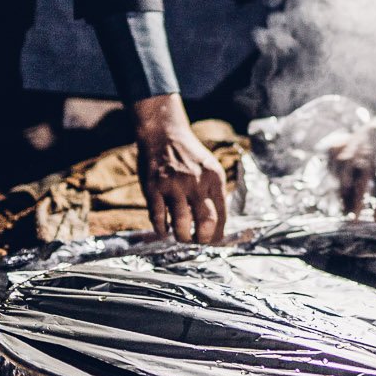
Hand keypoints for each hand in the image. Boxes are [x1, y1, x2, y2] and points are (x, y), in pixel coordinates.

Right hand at [133, 93, 226, 241]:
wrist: (163, 133)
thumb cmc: (189, 156)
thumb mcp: (210, 168)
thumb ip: (214, 193)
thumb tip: (218, 225)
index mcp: (214, 178)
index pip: (222, 214)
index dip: (218, 233)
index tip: (213, 241)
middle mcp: (196, 181)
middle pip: (206, 221)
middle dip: (203, 239)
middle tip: (197, 241)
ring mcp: (173, 185)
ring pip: (182, 224)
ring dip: (182, 237)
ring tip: (181, 237)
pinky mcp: (153, 187)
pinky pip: (158, 217)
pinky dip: (162, 229)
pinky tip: (165, 230)